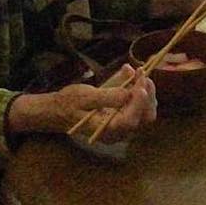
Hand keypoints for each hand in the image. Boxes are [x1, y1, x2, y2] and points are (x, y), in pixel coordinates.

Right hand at [9, 67, 157, 138]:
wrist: (58, 111)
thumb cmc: (68, 104)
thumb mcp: (84, 97)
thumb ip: (107, 97)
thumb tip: (129, 93)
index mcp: (108, 130)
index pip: (132, 119)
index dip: (140, 100)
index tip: (141, 80)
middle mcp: (119, 133)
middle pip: (145, 117)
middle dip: (148, 94)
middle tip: (142, 73)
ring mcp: (123, 127)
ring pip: (146, 112)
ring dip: (146, 90)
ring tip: (138, 71)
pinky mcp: (123, 118)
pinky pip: (138, 107)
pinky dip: (139, 91)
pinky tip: (132, 75)